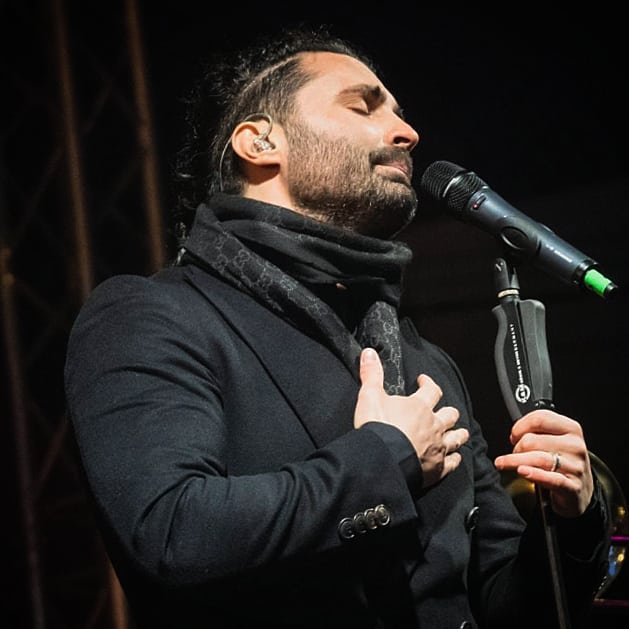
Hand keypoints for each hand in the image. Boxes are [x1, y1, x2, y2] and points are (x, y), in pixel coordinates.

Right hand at [354, 347, 467, 488]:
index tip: (423, 381)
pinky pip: (453, 463)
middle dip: (448, 411)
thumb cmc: (378, 427)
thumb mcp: (370, 396)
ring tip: (459, 432)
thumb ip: (371, 374)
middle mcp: (433, 425)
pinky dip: (455, 459)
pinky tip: (455, 459)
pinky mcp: (437, 468)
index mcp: (419, 407)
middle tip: (445, 410)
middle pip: (450, 414)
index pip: (431, 389)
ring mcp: (438, 448)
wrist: (383, 460)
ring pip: (457, 438)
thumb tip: (369, 353)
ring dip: (458, 434)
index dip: (428, 383)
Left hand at [494, 409, 593, 517]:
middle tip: (514, 455)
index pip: (540, 418)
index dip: (520, 426)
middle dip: (517, 448)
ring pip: (537, 459)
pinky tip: (522, 472)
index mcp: (571, 429)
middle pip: (532, 440)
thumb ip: (538, 433)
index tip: (513, 436)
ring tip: (503, 463)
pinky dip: (535, 474)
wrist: (580, 489)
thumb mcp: (555, 441)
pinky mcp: (573, 487)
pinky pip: (552, 479)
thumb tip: (514, 435)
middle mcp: (575, 446)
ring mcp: (576, 467)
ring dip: (515, 461)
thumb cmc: (562, 461)